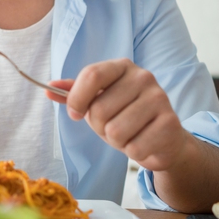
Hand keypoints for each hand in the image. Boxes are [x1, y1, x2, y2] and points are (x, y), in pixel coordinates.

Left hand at [46, 59, 191, 172]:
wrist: (164, 137)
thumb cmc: (125, 116)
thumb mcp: (98, 101)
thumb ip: (74, 94)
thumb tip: (48, 88)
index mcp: (122, 66)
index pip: (91, 75)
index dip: (76, 99)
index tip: (75, 113)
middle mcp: (143, 77)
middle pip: (99, 109)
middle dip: (100, 127)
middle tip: (113, 127)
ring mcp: (159, 99)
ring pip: (116, 131)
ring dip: (117, 142)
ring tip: (129, 135)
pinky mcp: (170, 123)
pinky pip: (134, 147)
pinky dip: (134, 152)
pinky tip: (143, 143)